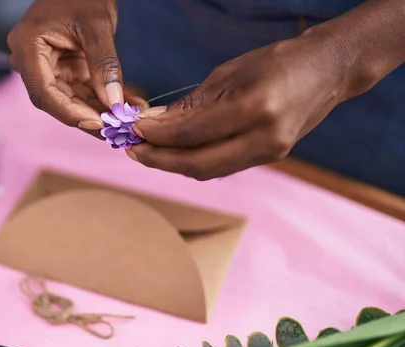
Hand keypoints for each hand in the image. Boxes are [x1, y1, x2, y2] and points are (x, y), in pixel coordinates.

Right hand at [8, 0, 145, 132]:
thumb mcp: (97, 26)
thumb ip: (104, 65)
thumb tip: (114, 103)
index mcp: (27, 48)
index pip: (44, 93)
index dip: (69, 112)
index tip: (97, 123)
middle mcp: (31, 62)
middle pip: (57, 101)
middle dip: (89, 116)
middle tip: (117, 129)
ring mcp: (46, 68)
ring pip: (71, 101)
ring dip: (99, 112)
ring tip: (128, 121)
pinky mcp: (63, 71)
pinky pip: (81, 92)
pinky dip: (102, 100)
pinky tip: (127, 108)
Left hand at [127, 34, 350, 180]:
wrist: (327, 71)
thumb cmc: (276, 61)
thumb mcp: (228, 73)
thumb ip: (191, 104)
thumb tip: (153, 123)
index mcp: (253, 108)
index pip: (190, 133)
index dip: (156, 136)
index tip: (133, 130)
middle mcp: (263, 137)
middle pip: (197, 164)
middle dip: (159, 160)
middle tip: (133, 150)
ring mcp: (270, 152)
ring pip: (209, 171)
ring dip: (174, 165)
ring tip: (148, 152)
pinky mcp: (271, 158)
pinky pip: (223, 166)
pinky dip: (195, 162)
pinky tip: (176, 152)